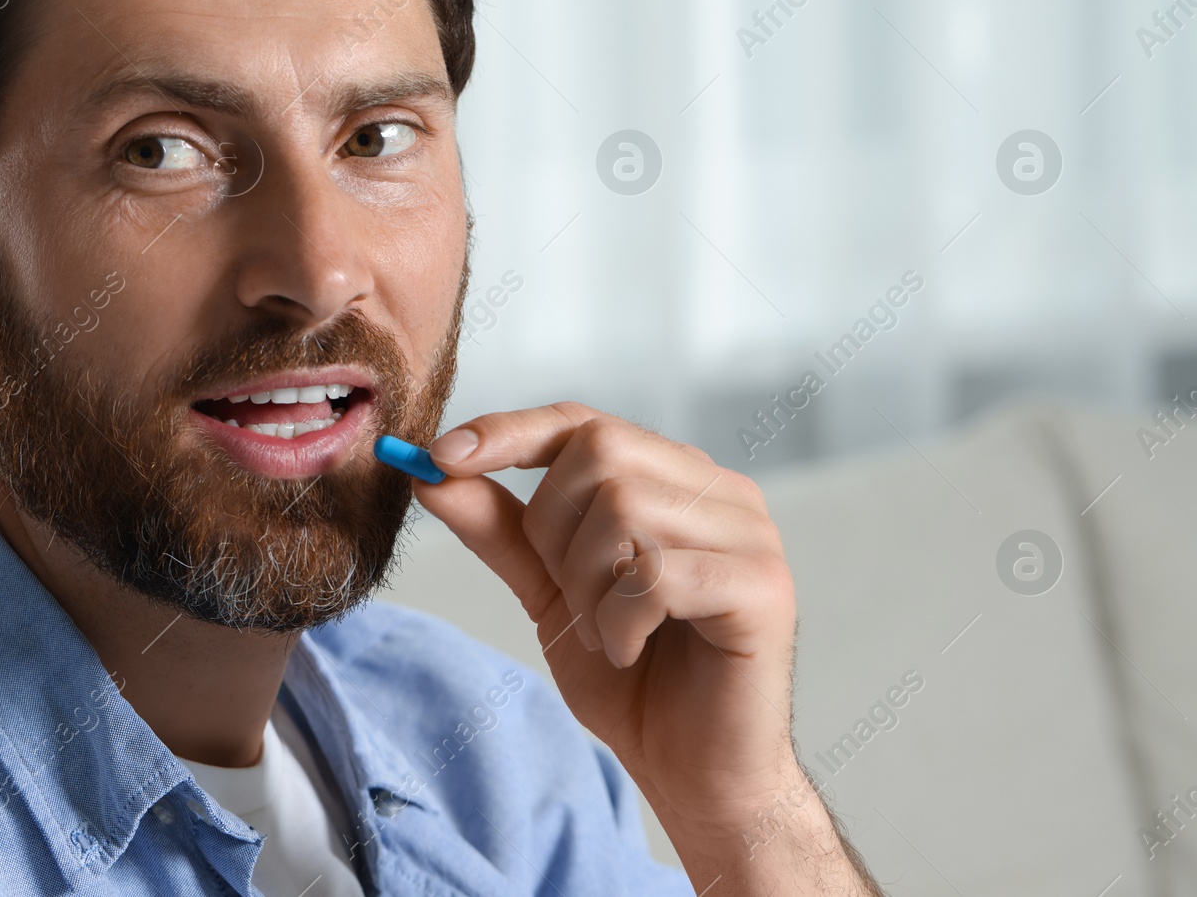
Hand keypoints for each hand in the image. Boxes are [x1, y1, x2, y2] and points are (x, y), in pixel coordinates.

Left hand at [412, 403, 878, 891]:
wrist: (695, 774)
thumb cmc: (634, 680)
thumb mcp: (549, 593)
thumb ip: (501, 531)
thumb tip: (433, 474)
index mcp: (674, 478)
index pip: (582, 422)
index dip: (508, 432)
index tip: (440, 457)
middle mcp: (719, 490)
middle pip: (599, 449)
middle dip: (553, 528)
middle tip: (570, 598)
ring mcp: (749, 533)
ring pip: (624, 507)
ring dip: (587, 586)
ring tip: (606, 633)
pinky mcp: (762, 585)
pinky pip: (657, 575)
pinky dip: (619, 621)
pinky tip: (629, 651)